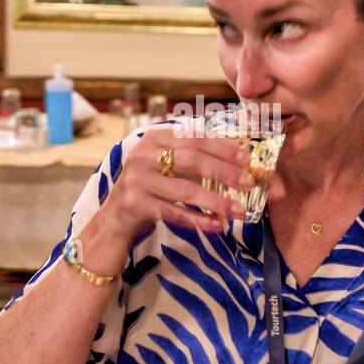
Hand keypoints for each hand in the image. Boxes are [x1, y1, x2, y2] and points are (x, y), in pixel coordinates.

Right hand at [99, 126, 254, 239]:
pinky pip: (174, 213)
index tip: (246, 159)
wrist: (115, 216)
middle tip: (248, 183)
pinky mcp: (136, 204)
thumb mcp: (167, 164)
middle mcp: (143, 154)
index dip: (223, 147)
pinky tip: (218, 225)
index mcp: (154, 138)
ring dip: (216, 201)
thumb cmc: (150, 186)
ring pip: (185, 190)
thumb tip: (239, 158)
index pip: (194, 138)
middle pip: (192, 160)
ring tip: (238, 210)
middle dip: (224, 172)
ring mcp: (137, 179)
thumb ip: (194, 156)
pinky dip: (199, 220)